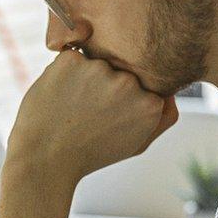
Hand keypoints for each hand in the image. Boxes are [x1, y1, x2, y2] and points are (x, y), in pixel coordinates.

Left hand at [8, 50, 179, 186]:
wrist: (45, 159)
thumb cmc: (91, 153)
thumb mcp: (137, 143)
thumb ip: (163, 118)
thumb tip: (171, 90)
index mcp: (150, 103)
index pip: (143, 85)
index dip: (123, 101)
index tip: (109, 118)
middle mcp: (129, 83)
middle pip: (120, 71)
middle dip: (105, 86)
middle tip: (88, 114)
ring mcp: (99, 69)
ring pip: (96, 63)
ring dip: (84, 79)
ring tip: (72, 108)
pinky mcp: (71, 61)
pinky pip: (72, 58)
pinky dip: (64, 74)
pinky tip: (59, 97)